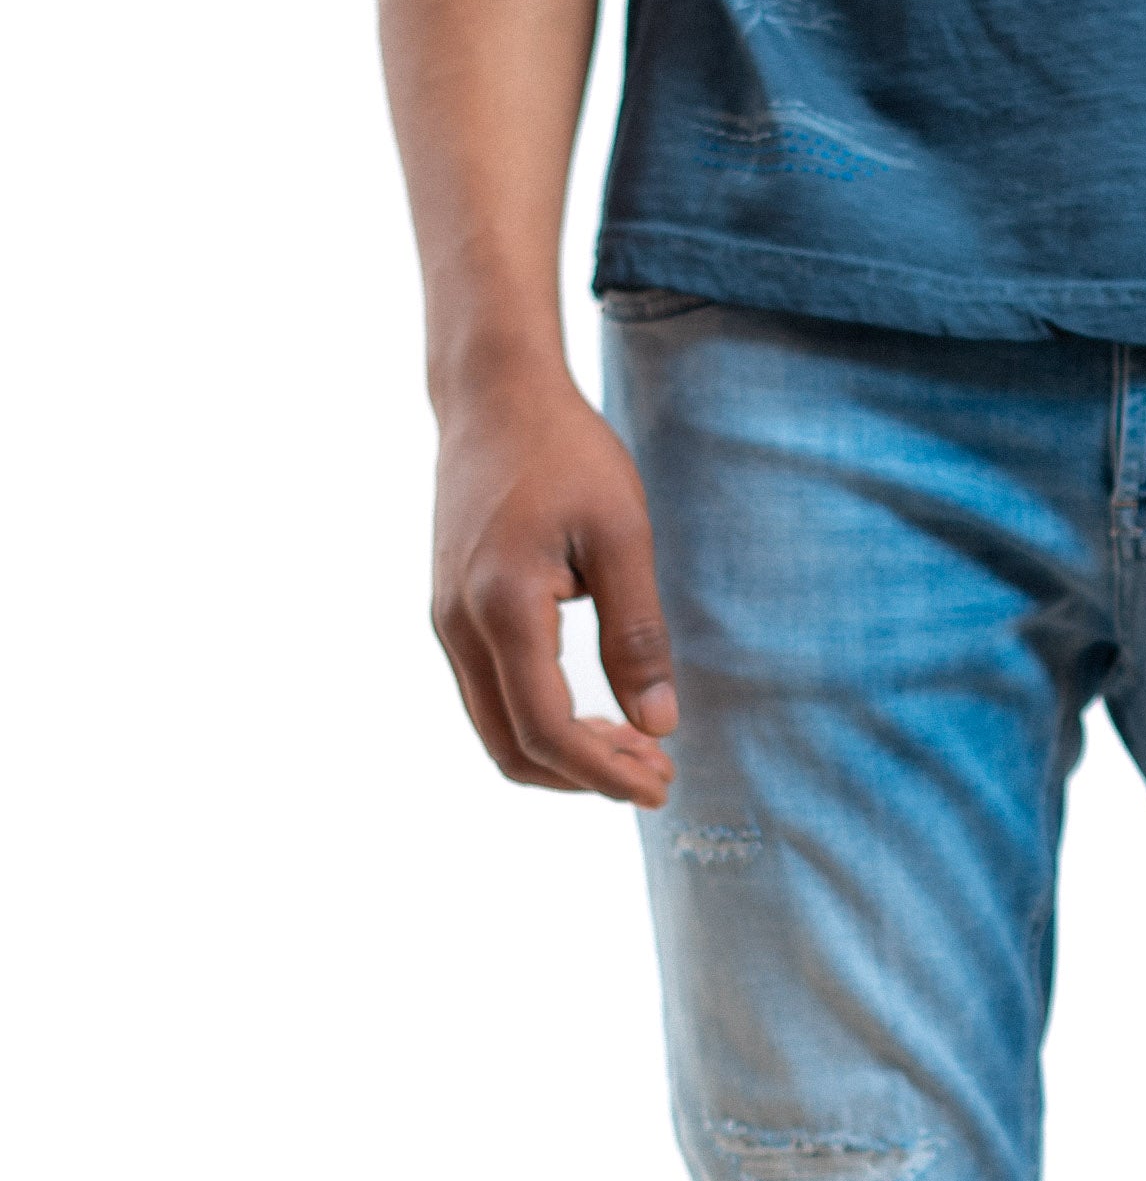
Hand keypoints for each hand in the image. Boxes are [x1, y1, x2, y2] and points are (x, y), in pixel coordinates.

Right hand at [430, 367, 677, 804]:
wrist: (494, 395)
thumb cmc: (565, 452)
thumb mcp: (622, 535)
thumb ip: (638, 633)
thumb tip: (659, 724)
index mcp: (502, 606)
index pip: (547, 730)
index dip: (604, 774)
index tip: (662, 786)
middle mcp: (460, 625)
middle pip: (513, 749)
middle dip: (587, 777)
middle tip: (658, 771)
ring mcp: (448, 623)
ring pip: (498, 731)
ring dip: (565, 758)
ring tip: (636, 747)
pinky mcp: (452, 615)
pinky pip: (491, 698)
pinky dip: (542, 726)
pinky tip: (597, 716)